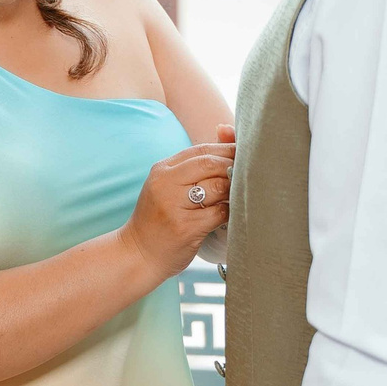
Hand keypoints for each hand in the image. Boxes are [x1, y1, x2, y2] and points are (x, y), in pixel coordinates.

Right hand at [122, 141, 232, 277]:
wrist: (137, 254)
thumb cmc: (159, 219)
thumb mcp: (168, 186)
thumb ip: (195, 163)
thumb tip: (226, 130)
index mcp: (162, 169)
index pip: (201, 150)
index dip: (227, 150)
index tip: (245, 155)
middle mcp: (165, 184)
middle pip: (211, 164)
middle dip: (234, 167)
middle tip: (249, 175)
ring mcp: (174, 206)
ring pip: (218, 187)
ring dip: (233, 191)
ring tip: (238, 196)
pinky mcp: (185, 227)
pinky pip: (219, 213)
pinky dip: (230, 213)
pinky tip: (230, 216)